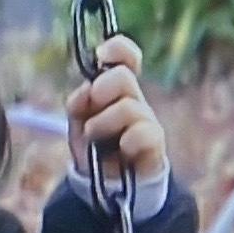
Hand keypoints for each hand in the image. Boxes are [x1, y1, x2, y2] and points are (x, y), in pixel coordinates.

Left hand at [65, 33, 168, 188]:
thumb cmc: (93, 145)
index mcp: (114, 89)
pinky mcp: (155, 146)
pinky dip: (130, 139)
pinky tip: (122, 149)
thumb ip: (79, 102)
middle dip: (103, 87)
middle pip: (124, 78)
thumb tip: (87, 91)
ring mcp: (146, 122)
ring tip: (94, 135)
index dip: (118, 49)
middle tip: (93, 102)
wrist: (106, 183)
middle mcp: (133, 100)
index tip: (102, 53)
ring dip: (104, 122)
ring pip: (130, 107)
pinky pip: (147, 133)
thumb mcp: (78, 121)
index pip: (126, 58)